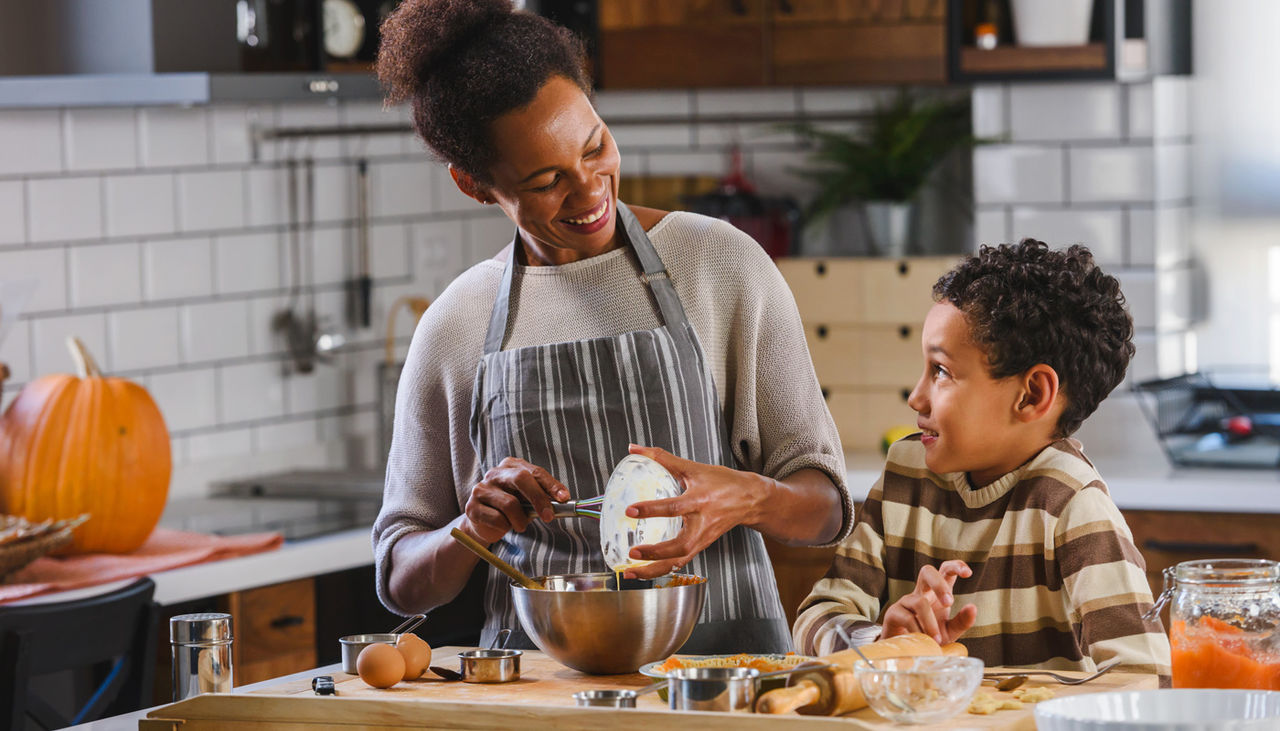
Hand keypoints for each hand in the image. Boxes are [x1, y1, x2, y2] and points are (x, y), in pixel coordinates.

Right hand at [461, 457, 570, 544]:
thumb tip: (564, 501)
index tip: (564, 498)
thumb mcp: (528, 499)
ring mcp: (481, 488)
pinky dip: (505, 527)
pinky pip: (496, 519)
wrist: (484, 524)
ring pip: (510, 504)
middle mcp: (495, 473)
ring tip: (520, 525)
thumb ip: (542, 496)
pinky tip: (503, 526)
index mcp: (511, 466)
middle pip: (521, 479)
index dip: (551, 485)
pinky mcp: (472, 507)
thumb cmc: (511, 509)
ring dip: (520, 520)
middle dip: (538, 498)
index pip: (535, 472)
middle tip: (549, 517)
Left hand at [620, 444, 767, 578]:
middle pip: (679, 546)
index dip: (651, 509)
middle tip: (632, 553)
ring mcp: (703, 539)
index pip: (674, 507)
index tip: (630, 511)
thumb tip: (634, 448)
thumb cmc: (722, 482)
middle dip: (655, 552)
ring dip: (655, 569)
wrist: (749, 499)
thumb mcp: (693, 467)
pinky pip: (681, 562)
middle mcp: (702, 524)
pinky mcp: (702, 546)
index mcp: (700, 501)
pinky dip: (663, 570)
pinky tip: (645, 573)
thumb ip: (662, 458)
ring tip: (632, 573)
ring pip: (679, 560)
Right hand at [880, 560, 977, 644]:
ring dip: (930, 622)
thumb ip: (962, 621)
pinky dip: (919, 631)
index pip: (945, 570)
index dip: (956, 566)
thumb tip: (973, 607)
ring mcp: (906, 601)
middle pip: (927, 571)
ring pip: (920, 602)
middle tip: (949, 603)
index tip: (968, 573)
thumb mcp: (950, 631)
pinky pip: (908, 618)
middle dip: (939, 584)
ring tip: (936, 639)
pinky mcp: (893, 613)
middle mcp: (921, 592)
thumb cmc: (930, 637)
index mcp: (937, 592)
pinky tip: (923, 641)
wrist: (907, 652)